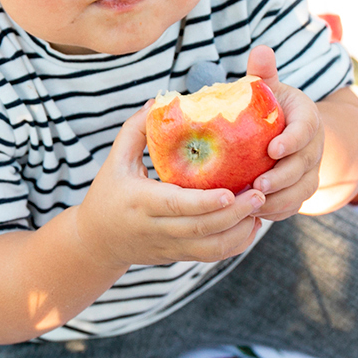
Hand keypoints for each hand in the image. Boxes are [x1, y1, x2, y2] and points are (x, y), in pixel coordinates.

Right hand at [76, 101, 264, 269]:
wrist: (96, 243)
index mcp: (141, 202)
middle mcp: (156, 228)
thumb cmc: (107, 194)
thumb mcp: (114, 160)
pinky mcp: (179, 256)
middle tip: (260, 194)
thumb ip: (135, 130)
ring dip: (240, 232)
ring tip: (260, 208)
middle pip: (201, 229)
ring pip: (211, 249)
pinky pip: (212, 256)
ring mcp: (170, 246)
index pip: (177, 206)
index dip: (206, 202)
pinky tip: (251, 225)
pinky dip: (235, 244)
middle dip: (235, 215)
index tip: (231, 192)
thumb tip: (160, 101)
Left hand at [246, 45, 323, 220]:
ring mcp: (311, 170)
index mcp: (308, 118)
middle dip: (283, 177)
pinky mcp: (302, 189)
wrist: (287, 132)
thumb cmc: (271, 107)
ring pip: (303, 190)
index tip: (272, 149)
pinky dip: (278, 211)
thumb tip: (261, 51)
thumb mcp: (269, 88)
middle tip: (258, 185)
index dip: (293, 140)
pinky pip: (295, 205)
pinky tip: (255, 215)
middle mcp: (315, 146)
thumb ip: (264, 73)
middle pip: (305, 165)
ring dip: (280, 200)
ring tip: (254, 204)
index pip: (306, 129)